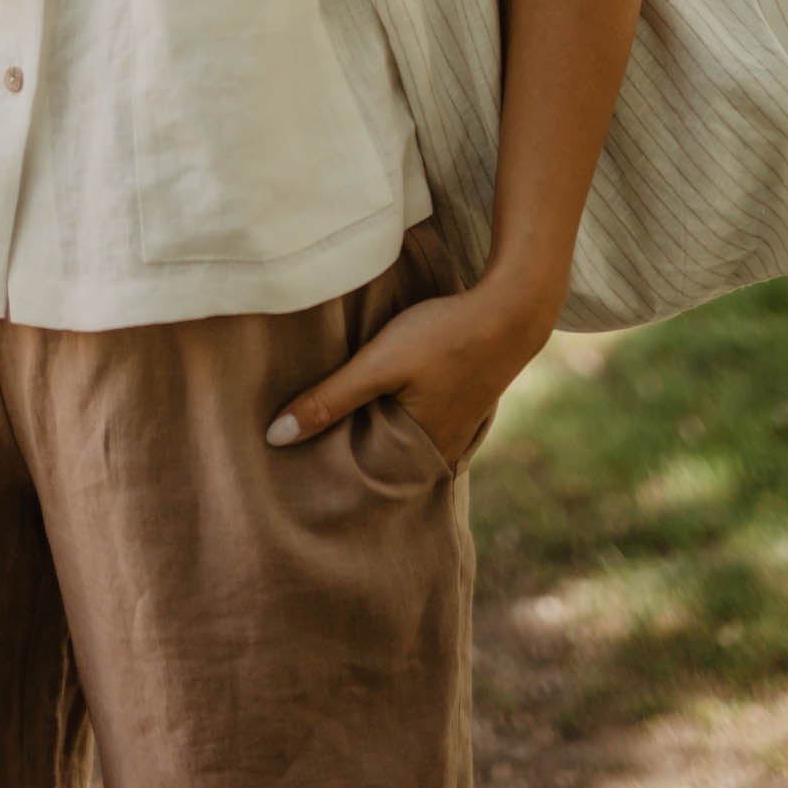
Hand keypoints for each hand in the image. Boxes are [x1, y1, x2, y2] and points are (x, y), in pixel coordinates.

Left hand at [264, 275, 552, 468]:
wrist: (512, 308)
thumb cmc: (443, 335)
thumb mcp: (379, 364)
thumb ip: (330, 399)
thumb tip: (275, 438)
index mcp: (418, 454)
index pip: (362, 479)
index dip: (330, 473)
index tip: (294, 471)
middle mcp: (441, 453)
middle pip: (383, 464)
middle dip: (350, 459)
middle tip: (303, 456)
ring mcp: (457, 432)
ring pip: (402, 444)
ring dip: (375, 437)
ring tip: (334, 432)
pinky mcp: (463, 408)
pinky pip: (421, 426)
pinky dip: (398, 421)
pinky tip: (380, 408)